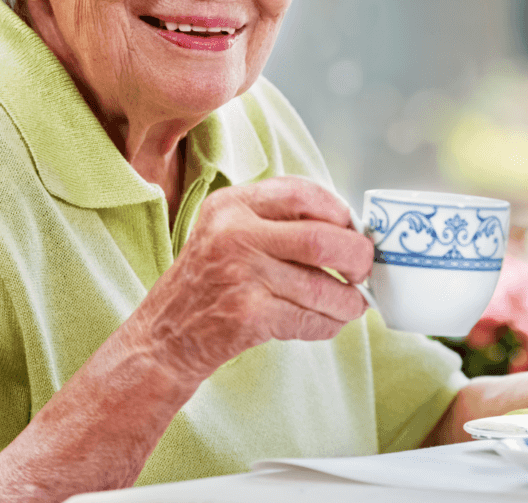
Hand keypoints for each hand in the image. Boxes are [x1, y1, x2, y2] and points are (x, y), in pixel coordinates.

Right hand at [134, 176, 372, 383]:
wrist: (164, 335)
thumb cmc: (211, 279)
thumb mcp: (228, 229)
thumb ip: (277, 219)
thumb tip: (349, 228)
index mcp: (232, 204)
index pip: (302, 192)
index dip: (338, 210)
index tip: (351, 228)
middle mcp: (234, 234)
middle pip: (322, 239)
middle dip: (356, 257)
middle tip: (363, 270)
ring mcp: (240, 275)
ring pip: (321, 286)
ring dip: (348, 300)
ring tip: (353, 304)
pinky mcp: (247, 316)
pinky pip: (308, 319)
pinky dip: (329, 323)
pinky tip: (329, 321)